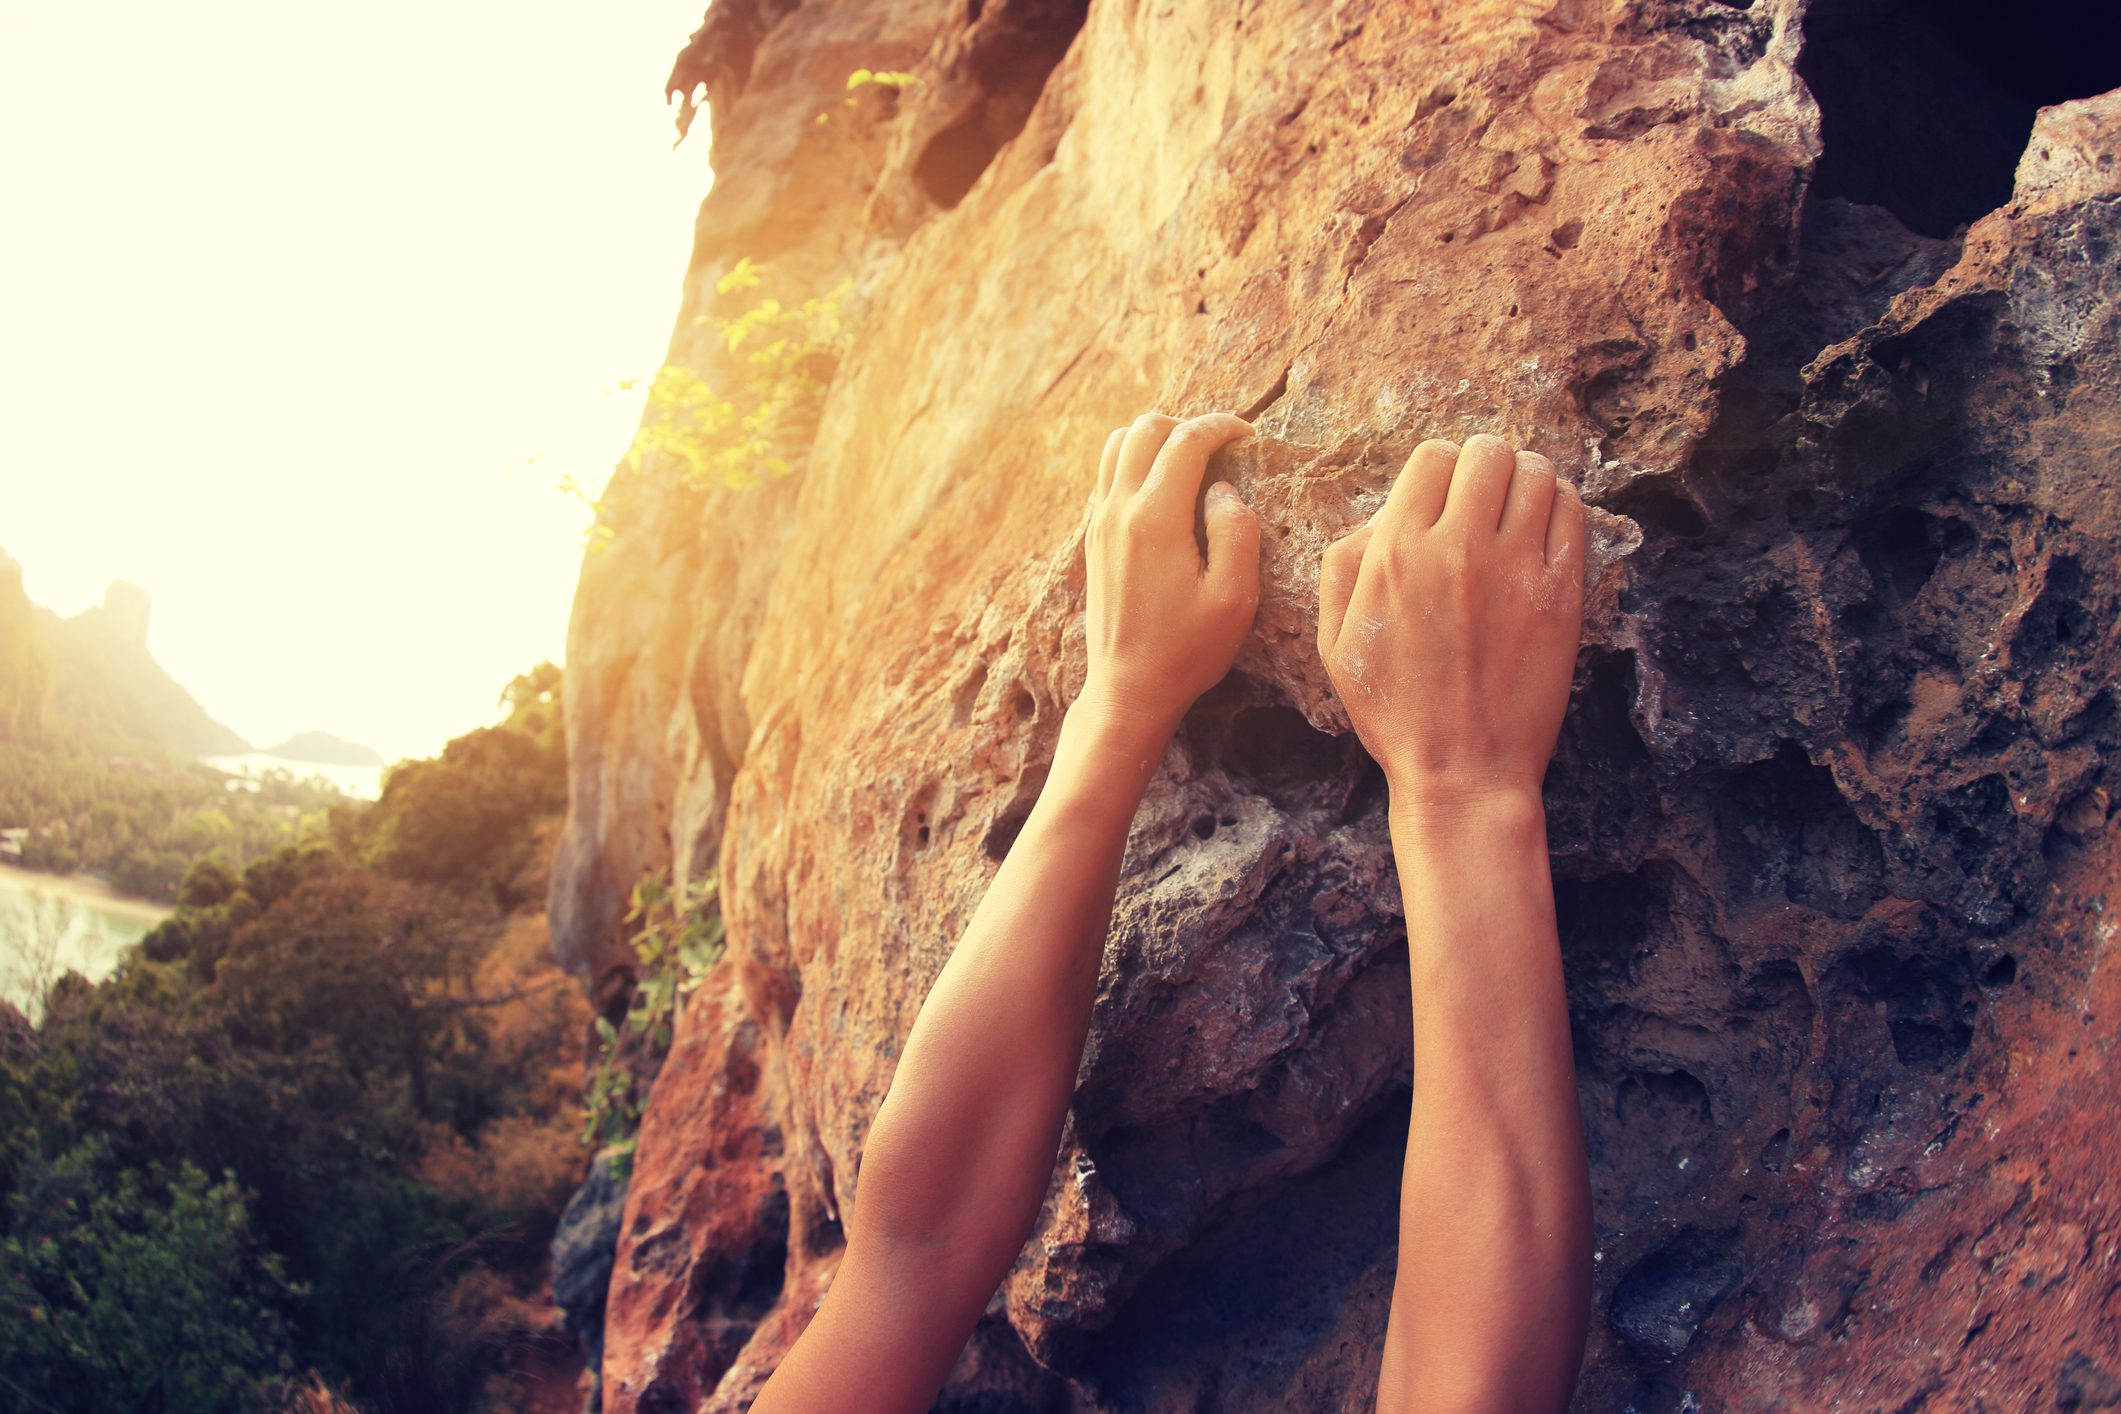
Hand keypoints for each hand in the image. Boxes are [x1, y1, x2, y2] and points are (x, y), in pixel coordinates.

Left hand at [1079, 412, 1261, 738]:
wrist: (1128, 689)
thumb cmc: (1187, 650)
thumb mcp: (1234, 597)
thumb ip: (1236, 531)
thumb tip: (1222, 489)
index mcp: (1155, 519)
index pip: (1186, 440)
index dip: (1222, 426)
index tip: (1248, 436)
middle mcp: (1118, 511)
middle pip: (1145, 428)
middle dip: (1187, 425)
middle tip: (1220, 449)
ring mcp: (1099, 523)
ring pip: (1118, 444)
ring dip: (1155, 440)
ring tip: (1190, 465)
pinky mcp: (1093, 539)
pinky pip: (1108, 475)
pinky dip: (1135, 464)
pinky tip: (1164, 494)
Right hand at [1317, 433, 1584, 809]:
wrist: (1463, 771)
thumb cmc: (1394, 711)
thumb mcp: (1334, 642)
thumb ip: (1343, 566)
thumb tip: (1382, 516)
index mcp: (1396, 554)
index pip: (1432, 456)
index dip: (1438, 468)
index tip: (1443, 495)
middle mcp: (1458, 549)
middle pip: (1487, 452)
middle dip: (1483, 464)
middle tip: (1483, 495)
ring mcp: (1516, 569)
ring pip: (1536, 473)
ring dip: (1526, 479)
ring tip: (1517, 506)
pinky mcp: (1560, 593)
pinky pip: (1572, 512)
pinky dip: (1561, 505)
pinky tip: (1544, 528)